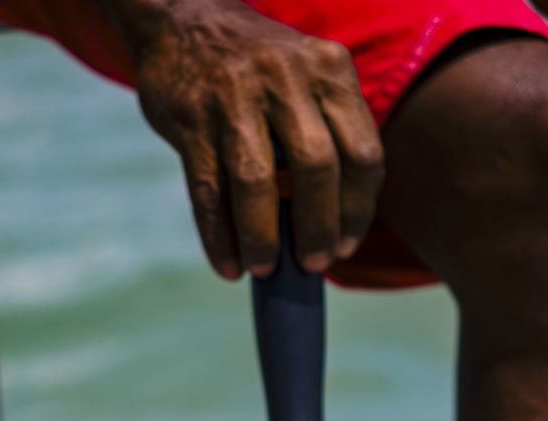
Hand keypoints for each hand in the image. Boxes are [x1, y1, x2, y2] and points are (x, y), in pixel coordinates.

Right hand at [102, 0, 383, 278]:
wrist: (185, 18)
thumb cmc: (257, 71)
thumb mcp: (305, 79)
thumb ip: (324, 134)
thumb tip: (330, 228)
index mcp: (328, 70)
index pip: (362, 152)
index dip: (358, 209)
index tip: (347, 246)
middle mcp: (286, 77)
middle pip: (317, 167)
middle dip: (319, 228)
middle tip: (313, 264)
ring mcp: (234, 96)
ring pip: (258, 182)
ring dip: (263, 237)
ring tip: (265, 269)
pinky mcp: (191, 119)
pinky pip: (209, 192)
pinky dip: (219, 237)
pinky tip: (228, 265)